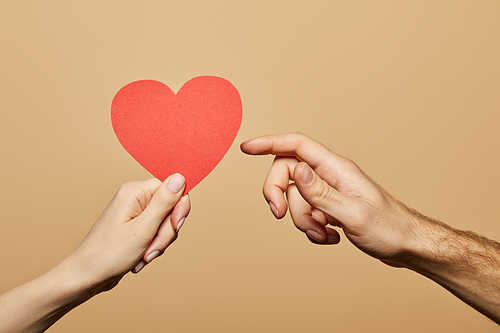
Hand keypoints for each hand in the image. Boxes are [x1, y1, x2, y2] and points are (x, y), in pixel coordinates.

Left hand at [68, 174, 190, 293]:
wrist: (87, 276)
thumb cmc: (109, 254)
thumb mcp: (143, 229)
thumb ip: (164, 203)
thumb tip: (180, 177)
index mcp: (135, 192)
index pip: (173, 188)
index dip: (179, 208)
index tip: (175, 227)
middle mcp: (136, 198)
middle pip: (171, 207)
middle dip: (167, 231)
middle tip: (153, 248)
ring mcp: (135, 212)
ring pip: (166, 222)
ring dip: (160, 242)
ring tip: (144, 256)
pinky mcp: (136, 225)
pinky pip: (157, 231)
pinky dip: (153, 246)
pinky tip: (141, 258)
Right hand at [241, 133, 423, 266]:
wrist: (407, 245)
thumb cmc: (390, 229)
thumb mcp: (354, 214)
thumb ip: (322, 193)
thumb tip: (296, 170)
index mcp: (336, 169)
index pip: (297, 145)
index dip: (269, 142)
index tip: (246, 148)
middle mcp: (330, 175)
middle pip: (287, 172)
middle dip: (279, 195)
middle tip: (279, 216)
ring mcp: (329, 191)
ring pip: (295, 198)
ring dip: (302, 221)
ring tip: (325, 235)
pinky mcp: (330, 207)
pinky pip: (306, 212)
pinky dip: (312, 229)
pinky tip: (331, 238)